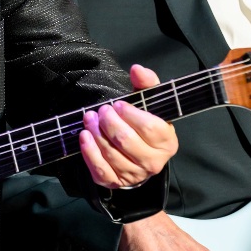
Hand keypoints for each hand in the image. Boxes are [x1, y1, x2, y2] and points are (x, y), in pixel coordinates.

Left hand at [79, 63, 177, 188]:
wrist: (137, 153)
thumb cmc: (144, 124)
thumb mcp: (150, 102)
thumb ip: (147, 84)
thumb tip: (137, 69)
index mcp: (167, 142)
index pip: (150, 128)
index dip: (131, 115)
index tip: (118, 104)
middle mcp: (153, 162)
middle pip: (127, 141)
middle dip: (109, 122)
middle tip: (102, 110)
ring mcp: (134, 175)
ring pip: (111, 154)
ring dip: (96, 134)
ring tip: (89, 118)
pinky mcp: (115, 182)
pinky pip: (100, 170)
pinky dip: (89, 152)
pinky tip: (84, 137)